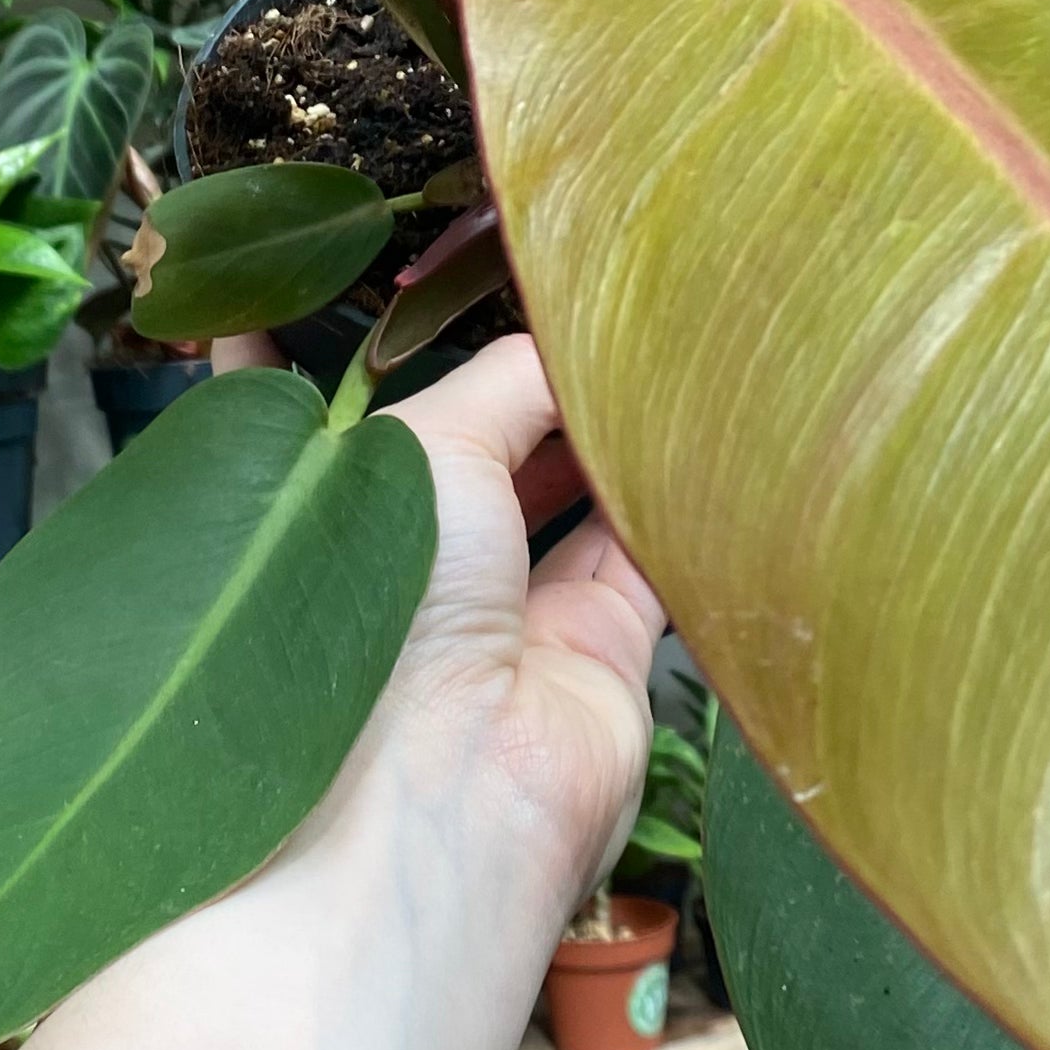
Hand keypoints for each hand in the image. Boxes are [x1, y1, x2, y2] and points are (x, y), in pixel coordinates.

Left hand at [216, 331, 665, 924]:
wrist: (442, 785)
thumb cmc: (380, 600)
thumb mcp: (424, 445)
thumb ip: (508, 377)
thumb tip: (574, 336)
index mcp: (342, 510)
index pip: (360, 403)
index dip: (392, 338)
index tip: (427, 263)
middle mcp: (425, 562)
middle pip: (492, 443)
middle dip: (534, 381)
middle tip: (598, 297)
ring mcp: (514, 612)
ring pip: (579, 491)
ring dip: (617, 432)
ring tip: (665, 343)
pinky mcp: (602, 654)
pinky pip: (652, 554)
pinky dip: (680, 499)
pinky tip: (707, 425)